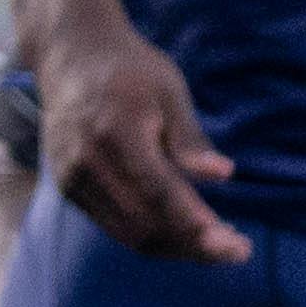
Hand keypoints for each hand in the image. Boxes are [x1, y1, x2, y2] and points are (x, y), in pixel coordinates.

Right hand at [37, 21, 247, 264]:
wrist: (70, 55)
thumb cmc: (129, 69)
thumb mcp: (169, 91)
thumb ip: (190, 139)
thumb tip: (223, 175)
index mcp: (115, 133)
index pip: (161, 196)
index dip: (199, 228)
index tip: (238, 247)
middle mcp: (87, 162)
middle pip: (145, 225)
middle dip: (194, 247)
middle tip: (236, 250)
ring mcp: (72, 178)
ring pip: (128, 234)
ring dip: (175, 248)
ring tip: (214, 245)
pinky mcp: (67, 187)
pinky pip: (113, 225)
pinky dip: (150, 236)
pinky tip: (181, 231)